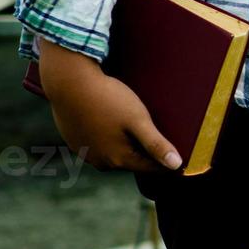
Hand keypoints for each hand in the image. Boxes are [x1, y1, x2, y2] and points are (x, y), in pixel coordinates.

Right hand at [37, 39, 182, 171]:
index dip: (167, 159)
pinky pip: (99, 143)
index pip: (152, 167)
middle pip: (133, 160)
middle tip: (153, 129)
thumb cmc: (107, 99)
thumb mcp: (138, 120)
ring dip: (125, 142)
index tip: (179, 149)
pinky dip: (107, 135)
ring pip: (115, 152)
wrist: (68, 81)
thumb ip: (157, 144)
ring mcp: (85, 152)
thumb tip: (177, 165)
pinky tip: (110, 119)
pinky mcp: (74, 141)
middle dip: (145, 149)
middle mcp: (100, 162)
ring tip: (130, 122)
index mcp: (118, 160)